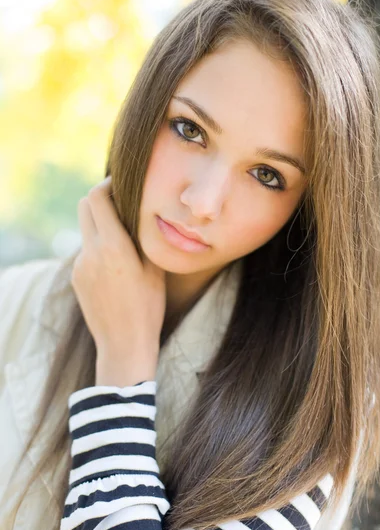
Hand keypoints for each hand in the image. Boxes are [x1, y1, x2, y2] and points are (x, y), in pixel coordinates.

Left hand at [71, 176, 165, 386]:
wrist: (124, 344)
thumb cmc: (148, 307)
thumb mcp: (154, 268)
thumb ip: (142, 235)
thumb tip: (137, 209)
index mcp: (112, 246)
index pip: (97, 197)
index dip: (108, 184)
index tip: (122, 184)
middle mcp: (90, 252)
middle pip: (84, 206)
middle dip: (101, 199)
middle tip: (121, 204)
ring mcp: (80, 265)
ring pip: (86, 229)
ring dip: (101, 225)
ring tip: (125, 241)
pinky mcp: (76, 277)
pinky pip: (86, 251)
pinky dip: (99, 247)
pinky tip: (117, 266)